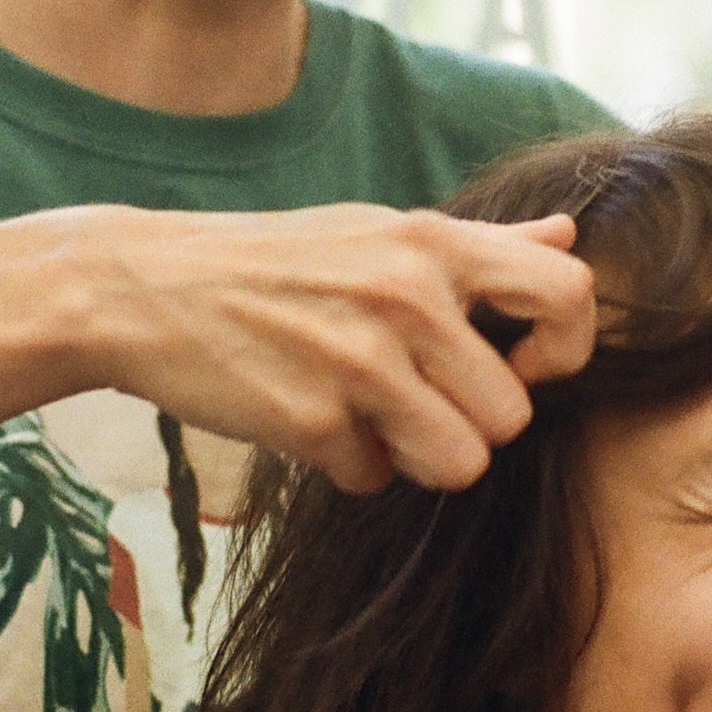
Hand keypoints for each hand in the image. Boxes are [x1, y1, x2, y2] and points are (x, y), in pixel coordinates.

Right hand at [91, 202, 597, 493]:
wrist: (141, 289)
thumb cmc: (275, 262)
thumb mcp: (378, 231)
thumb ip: (482, 242)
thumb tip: (570, 231)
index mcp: (433, 243)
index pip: (569, 294)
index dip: (566, 349)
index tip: (522, 366)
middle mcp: (408, 297)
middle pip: (511, 417)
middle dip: (469, 426)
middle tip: (416, 402)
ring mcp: (359, 361)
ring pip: (460, 464)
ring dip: (418, 458)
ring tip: (371, 418)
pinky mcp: (311, 421)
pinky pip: (376, 480)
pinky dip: (348, 466)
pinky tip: (310, 419)